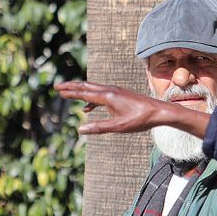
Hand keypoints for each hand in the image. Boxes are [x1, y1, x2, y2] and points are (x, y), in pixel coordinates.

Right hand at [55, 81, 207, 137]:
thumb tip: (80, 129)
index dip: (70, 92)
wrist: (159, 111)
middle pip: (86, 86)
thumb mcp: (118, 127)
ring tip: (68, 94)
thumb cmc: (140, 119)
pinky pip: (101, 95)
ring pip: (93, 89)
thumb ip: (99, 127)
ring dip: (80, 91)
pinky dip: (91, 99)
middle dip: (71, 87)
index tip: (58, 90)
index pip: (84, 92)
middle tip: (58, 86)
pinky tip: (88, 108)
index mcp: (108, 96)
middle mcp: (110, 90)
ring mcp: (115, 91)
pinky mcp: (120, 95)